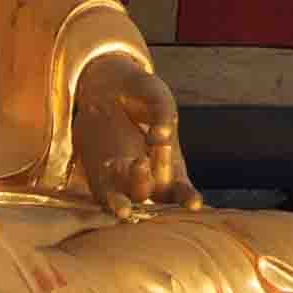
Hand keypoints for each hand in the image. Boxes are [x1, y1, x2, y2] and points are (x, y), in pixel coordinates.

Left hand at [73, 56, 193, 210]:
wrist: (109, 87)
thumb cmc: (142, 95)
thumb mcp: (158, 98)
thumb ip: (163, 116)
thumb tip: (159, 137)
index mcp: (171, 167)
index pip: (182, 190)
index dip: (188, 198)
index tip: (194, 203)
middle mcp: (150, 179)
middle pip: (154, 196)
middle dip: (149, 184)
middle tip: (142, 160)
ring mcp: (123, 180)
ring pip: (127, 200)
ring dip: (125, 204)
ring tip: (123, 205)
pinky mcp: (99, 177)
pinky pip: (102, 194)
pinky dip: (105, 196)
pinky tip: (103, 191)